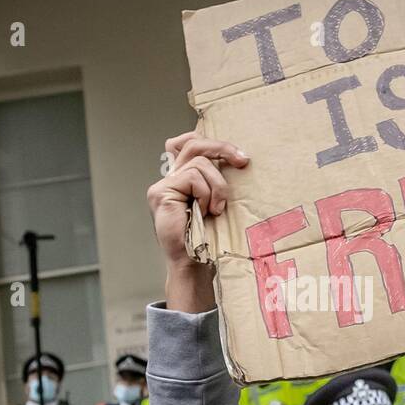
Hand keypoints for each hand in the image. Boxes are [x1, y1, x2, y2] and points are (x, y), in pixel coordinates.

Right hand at [147, 131, 249, 312]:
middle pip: (194, 144)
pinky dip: (205, 194)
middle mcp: (169, 178)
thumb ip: (217, 179)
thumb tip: (239, 158)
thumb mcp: (219, 200)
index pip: (189, 142)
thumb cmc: (210, 237)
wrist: (196, 263)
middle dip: (222, 148)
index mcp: (182, 178)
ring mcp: (163, 185)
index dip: (212, 141)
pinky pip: (192, 177)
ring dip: (216, 186)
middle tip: (243, 161)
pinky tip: (204, 212)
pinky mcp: (161, 192)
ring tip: (216, 209)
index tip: (239, 156)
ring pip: (199, 163)